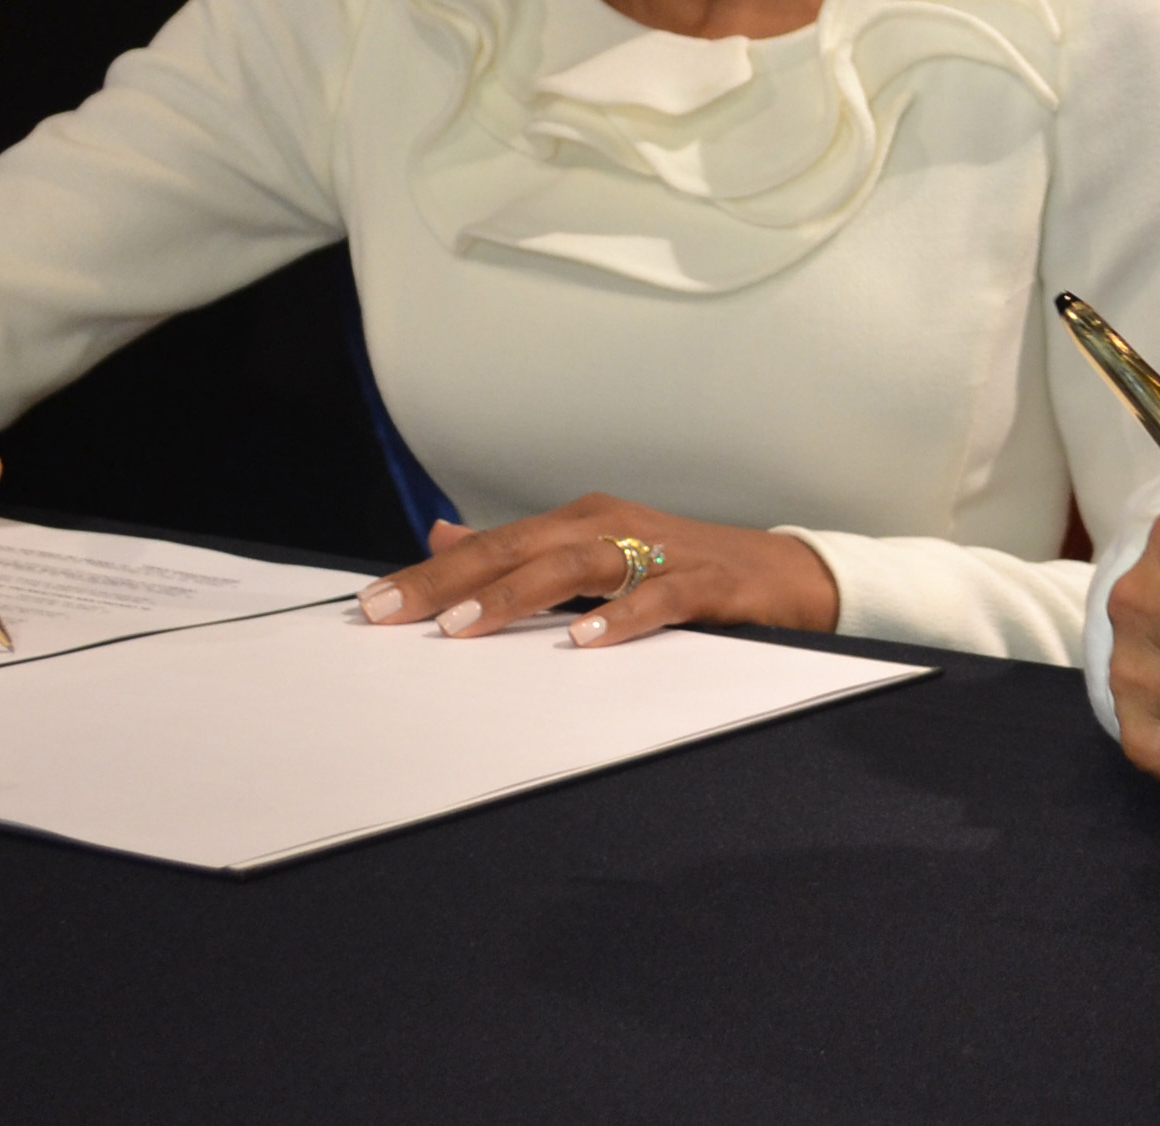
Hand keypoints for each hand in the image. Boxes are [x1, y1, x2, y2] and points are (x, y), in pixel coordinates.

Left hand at [354, 496, 840, 646]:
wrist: (787, 574)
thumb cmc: (683, 567)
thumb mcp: (598, 552)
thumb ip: (521, 550)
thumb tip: (444, 534)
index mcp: (583, 521)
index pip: (493, 544)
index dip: (431, 573)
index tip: (372, 604)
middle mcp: (614, 526)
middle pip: (520, 547)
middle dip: (451, 580)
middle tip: (394, 614)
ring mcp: (661, 553)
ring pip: (577, 565)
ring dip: (517, 595)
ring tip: (464, 626)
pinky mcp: (708, 585)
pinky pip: (660, 599)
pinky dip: (621, 617)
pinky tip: (584, 639)